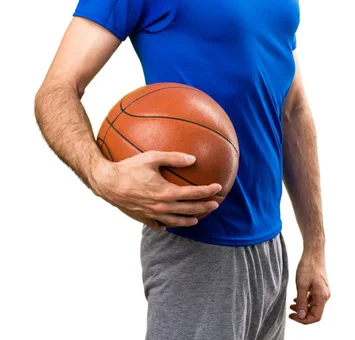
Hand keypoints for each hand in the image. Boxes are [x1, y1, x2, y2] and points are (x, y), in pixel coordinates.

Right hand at [91, 150, 221, 231]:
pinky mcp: (142, 218)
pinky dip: (167, 225)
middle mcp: (161, 206)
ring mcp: (152, 214)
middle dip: (204, 207)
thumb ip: (173, 157)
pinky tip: (171, 224)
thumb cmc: (129, 167)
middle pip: (188, 209)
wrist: (108, 183)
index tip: (218, 188)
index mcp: (166, 192)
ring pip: (176, 221)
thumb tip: (192, 158)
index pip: (193, 193)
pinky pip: (158, 225)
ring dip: (189, 220)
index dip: (207, 191)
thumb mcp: (152, 157)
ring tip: (198, 218)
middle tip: (216, 204)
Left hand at [289, 251, 330, 324]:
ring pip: (314, 306)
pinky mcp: (320, 287)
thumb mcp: (301, 284)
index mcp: (322, 297)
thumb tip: (301, 316)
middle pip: (315, 312)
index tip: (292, 316)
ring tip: (291, 305)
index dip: (304, 320)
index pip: (315, 317)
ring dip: (303, 307)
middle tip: (290, 311)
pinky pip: (314, 298)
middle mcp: (325, 296)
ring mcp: (323, 291)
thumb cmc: (308, 266)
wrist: (313, 252)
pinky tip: (296, 298)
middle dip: (302, 314)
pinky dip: (305, 301)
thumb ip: (302, 301)